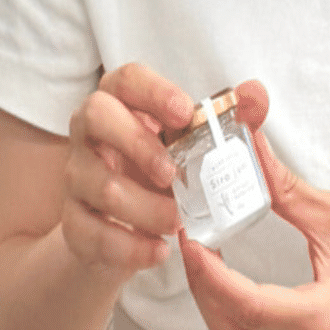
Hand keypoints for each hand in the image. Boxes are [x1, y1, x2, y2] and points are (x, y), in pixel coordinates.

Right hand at [64, 69, 268, 277]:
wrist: (125, 229)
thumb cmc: (162, 171)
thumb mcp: (193, 144)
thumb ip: (229, 116)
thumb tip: (256, 94)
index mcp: (121, 102)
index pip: (126, 78)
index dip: (154, 91)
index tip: (186, 113)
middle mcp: (91, 132)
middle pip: (95, 114)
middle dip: (138, 143)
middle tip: (174, 174)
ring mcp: (77, 176)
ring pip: (99, 184)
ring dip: (145, 207)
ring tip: (178, 221)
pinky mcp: (74, 222)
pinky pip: (90, 233)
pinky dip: (129, 248)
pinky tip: (158, 251)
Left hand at [180, 127, 329, 329]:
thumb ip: (289, 191)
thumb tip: (254, 155)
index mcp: (320, 320)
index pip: (246, 304)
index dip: (209, 273)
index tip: (193, 240)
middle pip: (227, 329)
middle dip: (199, 285)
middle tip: (190, 244)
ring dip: (209, 301)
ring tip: (202, 260)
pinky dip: (226, 314)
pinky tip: (222, 284)